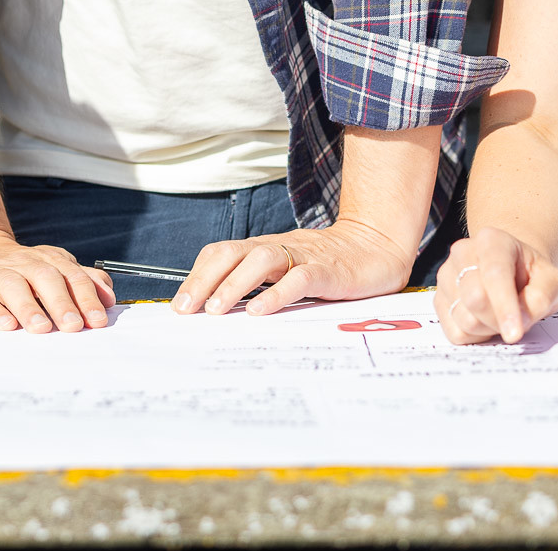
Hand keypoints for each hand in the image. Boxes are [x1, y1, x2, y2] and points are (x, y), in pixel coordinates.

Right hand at [0, 228, 113, 332]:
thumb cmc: (18, 270)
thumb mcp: (51, 268)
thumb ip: (81, 280)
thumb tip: (109, 297)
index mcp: (46, 260)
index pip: (71, 276)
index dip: (86, 297)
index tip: (98, 320)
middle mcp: (22, 263)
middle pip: (45, 278)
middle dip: (61, 302)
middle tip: (73, 325)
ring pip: (13, 286)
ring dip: (28, 307)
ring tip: (40, 327)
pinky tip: (6, 324)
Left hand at [172, 219, 418, 316]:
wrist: (378, 245)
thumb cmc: (328, 263)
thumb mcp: (287, 270)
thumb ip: (259, 283)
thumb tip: (218, 309)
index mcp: (264, 248)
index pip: (221, 253)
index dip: (197, 276)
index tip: (180, 305)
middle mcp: (278, 248)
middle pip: (231, 253)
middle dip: (203, 280)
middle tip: (185, 309)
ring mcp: (303, 256)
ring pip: (261, 260)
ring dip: (233, 285)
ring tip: (215, 310)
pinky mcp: (329, 271)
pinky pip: (299, 279)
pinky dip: (277, 294)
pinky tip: (259, 311)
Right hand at [433, 228, 557, 343]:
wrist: (513, 271)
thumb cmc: (531, 275)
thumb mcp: (551, 281)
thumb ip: (542, 296)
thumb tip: (521, 320)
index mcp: (492, 240)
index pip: (494, 274)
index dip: (504, 306)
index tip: (514, 333)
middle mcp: (462, 252)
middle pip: (475, 299)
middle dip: (500, 319)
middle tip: (518, 318)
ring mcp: (446, 276)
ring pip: (464, 318)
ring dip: (489, 328)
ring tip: (501, 314)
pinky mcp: (438, 299)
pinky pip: (455, 332)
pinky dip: (476, 336)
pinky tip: (486, 320)